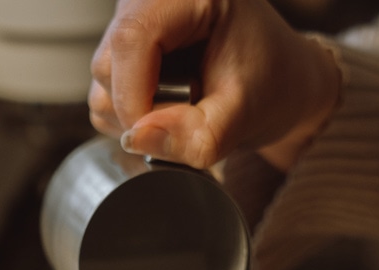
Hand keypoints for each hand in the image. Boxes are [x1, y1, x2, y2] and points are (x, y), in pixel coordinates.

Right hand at [89, 0, 339, 169]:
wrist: (277, 80)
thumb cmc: (271, 81)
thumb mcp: (245, 114)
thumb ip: (197, 134)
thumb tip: (137, 139)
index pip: (132, 39)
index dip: (135, 99)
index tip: (159, 138)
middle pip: (108, 65)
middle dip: (142, 112)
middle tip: (193, 116)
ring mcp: (130, 21)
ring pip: (101, 84)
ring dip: (138, 118)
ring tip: (186, 109)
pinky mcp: (120, 51)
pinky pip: (104, 97)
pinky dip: (134, 118)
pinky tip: (169, 108)